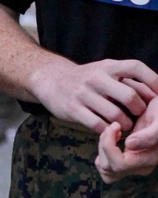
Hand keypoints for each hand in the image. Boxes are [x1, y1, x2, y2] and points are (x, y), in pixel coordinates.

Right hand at [29, 55, 157, 134]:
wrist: (51, 80)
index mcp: (107, 66)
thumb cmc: (87, 79)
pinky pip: (98, 125)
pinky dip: (108, 131)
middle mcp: (96, 77)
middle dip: (139, 110)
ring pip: (115, 115)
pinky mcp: (73, 109)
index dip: (152, 80)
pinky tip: (109, 130)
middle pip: (130, 96)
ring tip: (124, 126)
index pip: (136, 67)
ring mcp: (84, 93)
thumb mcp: (105, 71)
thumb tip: (156, 92)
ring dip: (125, 125)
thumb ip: (126, 79)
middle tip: (139, 116)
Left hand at [97, 97, 157, 181]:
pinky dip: (103, 152)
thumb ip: (149, 136)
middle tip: (112, 127)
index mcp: (148, 161)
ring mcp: (133, 165)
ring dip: (102, 149)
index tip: (115, 125)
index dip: (109, 145)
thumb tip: (128, 145)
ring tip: (111, 132)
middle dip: (104, 145)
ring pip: (105, 169)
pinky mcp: (127, 159)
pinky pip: (107, 164)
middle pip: (109, 169)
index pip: (119, 164)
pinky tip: (111, 137)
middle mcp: (140, 167)